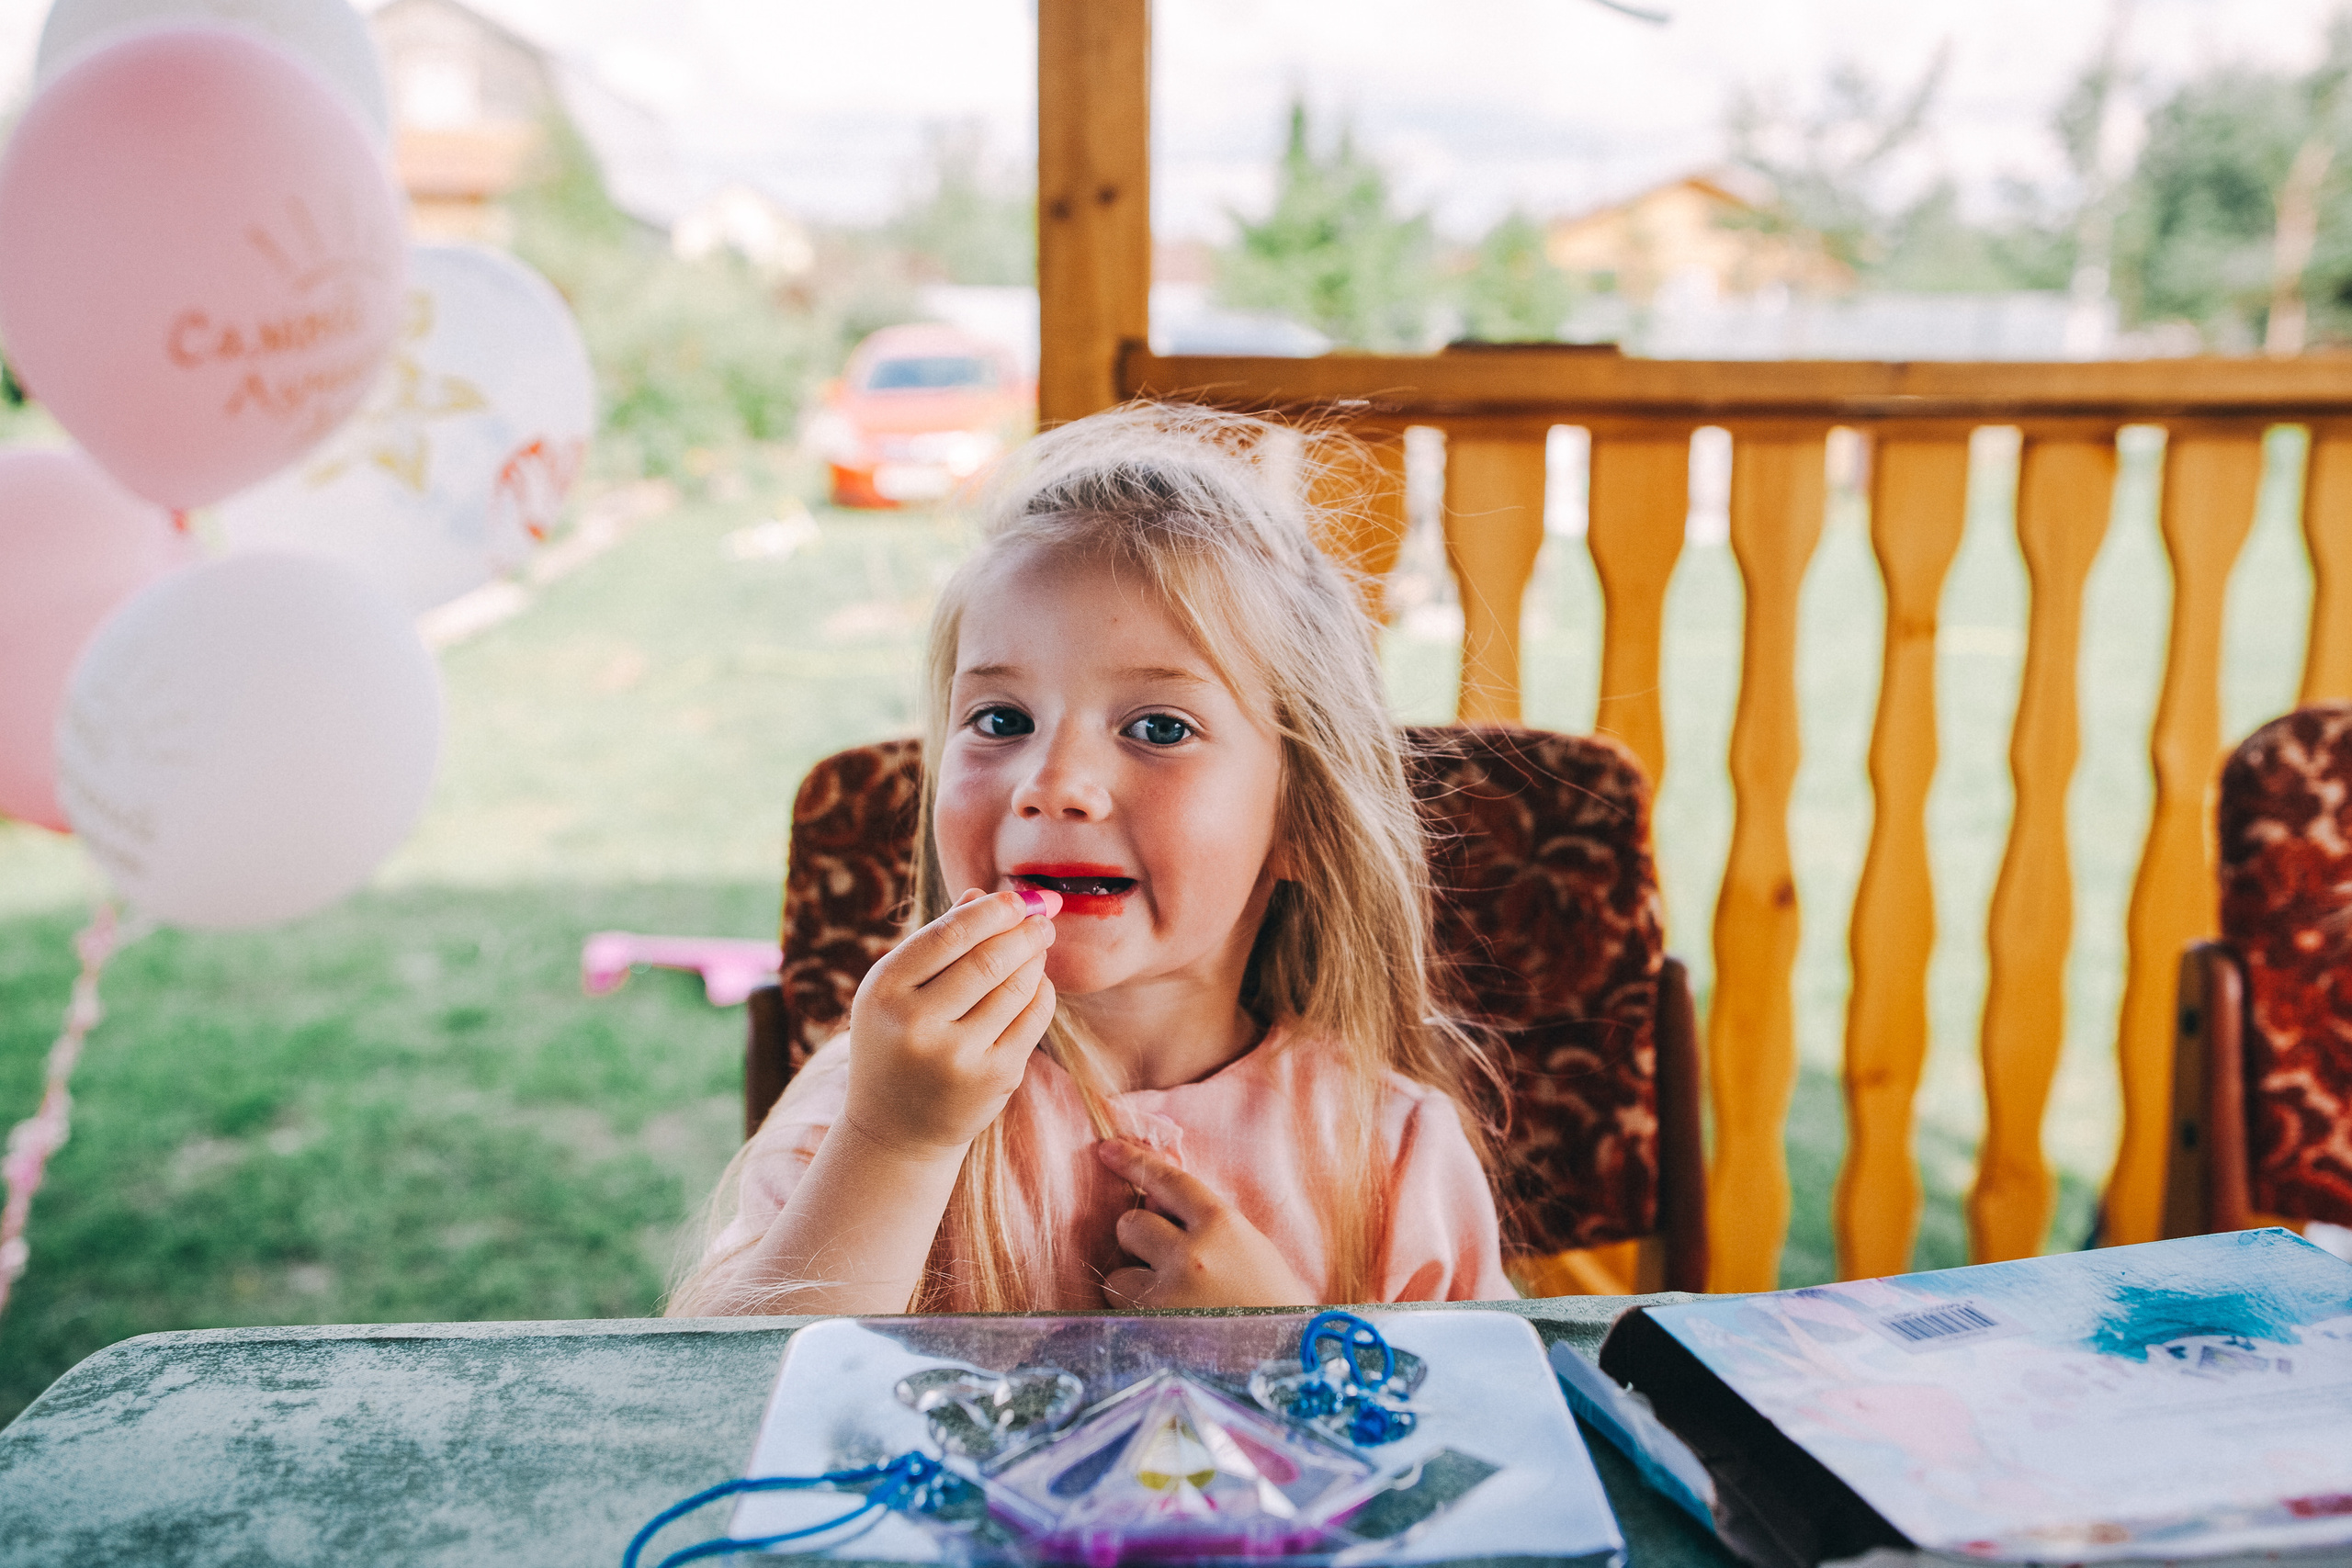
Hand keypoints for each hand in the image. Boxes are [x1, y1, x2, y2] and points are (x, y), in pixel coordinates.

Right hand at [845, 887, 1059, 1154]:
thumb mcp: (897, 991)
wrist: (896, 1128)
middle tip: (1044, 916)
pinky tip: (1038, 982)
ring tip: (1040, 942)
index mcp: (883, 991)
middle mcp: (915, 1025)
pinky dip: (1041, 993)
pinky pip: (1031, 1020)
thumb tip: (982, 893)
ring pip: (1015, 989)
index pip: (948, 935)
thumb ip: (936, 941)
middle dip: (1024, 931)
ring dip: (1035, 958)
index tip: (1017, 898)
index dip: (991, 911)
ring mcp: (956, 1057)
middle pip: (987, 960)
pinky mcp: (992, 1079)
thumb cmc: (897, 1042)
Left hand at [1095, 1138, 1317, 1308]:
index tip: (1106, 1149)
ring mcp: (1168, 1293)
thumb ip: (1204, 1223)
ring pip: (1118, 1273)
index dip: (1134, 1161)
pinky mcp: (1151, 1330)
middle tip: (1167, 1266)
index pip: (1168, 1179)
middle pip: (1131, 1224)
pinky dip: (1134, 1316)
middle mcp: (1191, 1253)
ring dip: (1135, 1285)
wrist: (1285, 1364)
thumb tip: (1153, 1203)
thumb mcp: (1250, 1248)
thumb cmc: (1272, 1305)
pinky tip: (1166, 1327)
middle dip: (1141, 1241)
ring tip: (1172, 1305)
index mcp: (1222, 1225)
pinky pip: (1120, 1312)